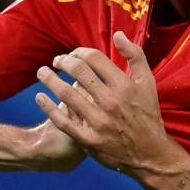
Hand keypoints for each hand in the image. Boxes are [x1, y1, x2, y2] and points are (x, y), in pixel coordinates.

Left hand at [34, 32, 183, 179]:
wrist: (150, 154)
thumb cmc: (147, 116)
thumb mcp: (148, 83)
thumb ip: (135, 56)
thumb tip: (118, 34)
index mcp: (124, 85)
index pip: (93, 58)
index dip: (78, 52)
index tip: (72, 55)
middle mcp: (110, 101)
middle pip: (77, 71)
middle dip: (61, 62)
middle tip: (55, 62)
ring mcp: (98, 121)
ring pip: (66, 93)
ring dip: (49, 79)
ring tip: (41, 73)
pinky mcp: (88, 139)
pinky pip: (62, 120)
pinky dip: (47, 107)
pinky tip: (39, 98)